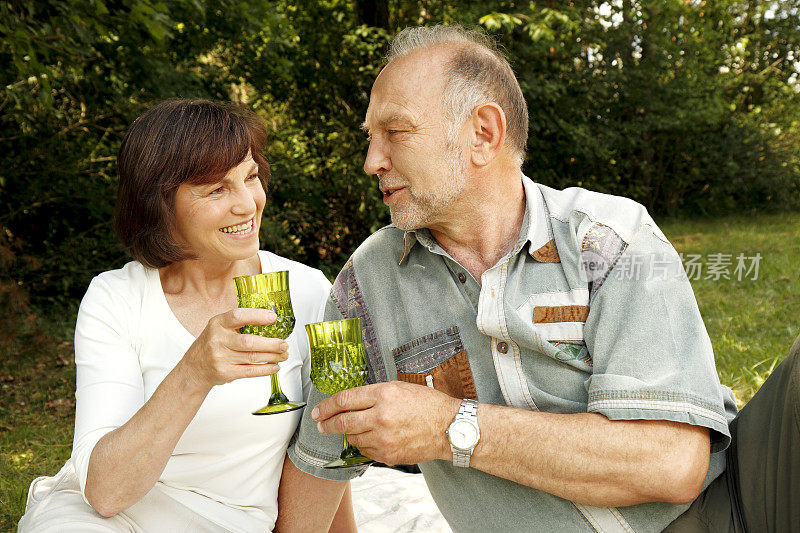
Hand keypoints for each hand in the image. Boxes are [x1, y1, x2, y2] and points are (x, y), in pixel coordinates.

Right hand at [180, 308, 288, 390]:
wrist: (193, 369)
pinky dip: (265, 369)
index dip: (257, 316)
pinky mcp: (225, 372)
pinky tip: (274, 366)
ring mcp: (221, 358)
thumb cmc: (211, 344)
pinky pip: (250, 371)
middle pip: (249, 342)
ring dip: (272, 357)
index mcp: (217, 323)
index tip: (273, 317)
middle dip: (271, 344)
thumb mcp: (218, 327)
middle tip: (284, 344)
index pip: (238, 316)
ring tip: (283, 354)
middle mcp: (218, 340)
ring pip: (252, 357)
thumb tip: (268, 317)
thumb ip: (238, 322)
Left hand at [312, 381, 460, 464]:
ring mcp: (384, 439)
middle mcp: (380, 416)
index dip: (326, 406)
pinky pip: (366, 451)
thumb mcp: (399, 388)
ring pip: (352, 438)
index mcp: (383, 394)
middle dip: (326, 424)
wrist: (449, 428)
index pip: (344, 400)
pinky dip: (365, 445)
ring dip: (349, 434)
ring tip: (356, 429)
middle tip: (321, 425)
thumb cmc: (427, 404)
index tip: (318, 411)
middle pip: (342, 422)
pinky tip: (374, 439)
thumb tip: (350, 402)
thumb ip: (374, 394)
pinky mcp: (388, 456)